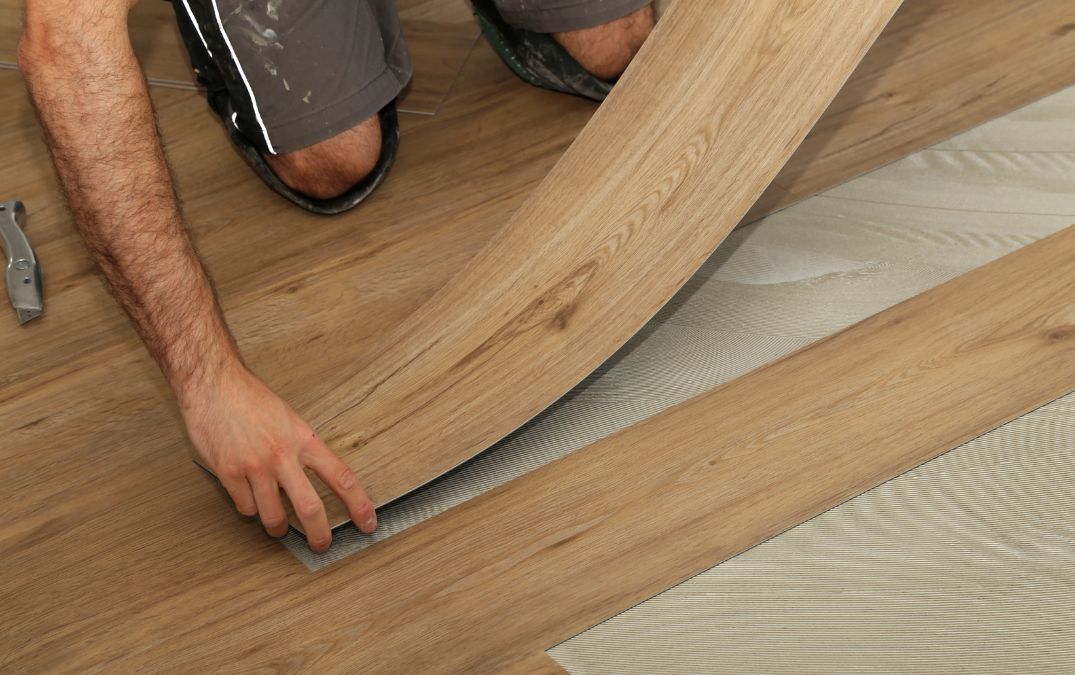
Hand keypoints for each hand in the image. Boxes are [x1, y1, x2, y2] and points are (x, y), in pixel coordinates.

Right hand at [179, 362, 376, 550]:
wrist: (214, 385)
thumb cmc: (251, 398)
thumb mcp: (289, 418)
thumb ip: (301, 447)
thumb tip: (312, 476)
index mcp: (305, 439)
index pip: (341, 477)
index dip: (358, 504)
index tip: (367, 522)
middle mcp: (283, 455)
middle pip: (310, 507)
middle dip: (319, 534)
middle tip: (321, 545)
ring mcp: (256, 466)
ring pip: (273, 516)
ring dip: (277, 527)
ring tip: (279, 527)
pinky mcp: (230, 473)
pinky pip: (245, 507)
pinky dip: (249, 508)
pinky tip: (249, 498)